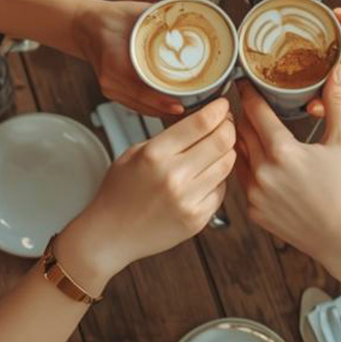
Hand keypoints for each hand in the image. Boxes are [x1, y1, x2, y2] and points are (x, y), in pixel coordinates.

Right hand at [64, 98, 235, 283]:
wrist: (111, 235)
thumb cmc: (119, 193)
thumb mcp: (134, 153)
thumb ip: (167, 137)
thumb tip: (201, 120)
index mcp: (155, 155)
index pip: (201, 123)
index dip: (219, 110)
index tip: (223, 105)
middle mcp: (174, 177)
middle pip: (222, 141)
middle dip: (229, 127)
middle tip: (227, 123)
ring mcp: (188, 200)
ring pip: (227, 164)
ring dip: (227, 151)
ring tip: (218, 147)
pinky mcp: (198, 219)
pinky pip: (221, 189)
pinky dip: (219, 178)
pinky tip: (207, 174)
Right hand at [69, 0, 184, 117]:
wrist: (86, 26)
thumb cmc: (110, 18)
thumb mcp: (137, 13)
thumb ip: (162, 19)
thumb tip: (190, 20)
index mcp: (115, 62)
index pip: (141, 88)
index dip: (162, 101)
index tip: (180, 106)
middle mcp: (110, 80)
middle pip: (144, 104)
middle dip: (169, 110)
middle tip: (194, 110)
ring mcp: (110, 89)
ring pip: (141, 108)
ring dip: (163, 112)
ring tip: (187, 112)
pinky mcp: (112, 92)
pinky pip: (135, 106)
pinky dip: (153, 109)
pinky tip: (169, 110)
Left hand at [236, 71, 340, 268]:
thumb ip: (336, 104)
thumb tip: (336, 71)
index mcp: (283, 151)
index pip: (254, 111)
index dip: (247, 93)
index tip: (242, 81)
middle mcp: (262, 172)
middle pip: (240, 131)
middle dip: (243, 115)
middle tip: (245, 102)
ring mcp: (254, 194)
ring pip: (237, 155)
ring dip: (241, 141)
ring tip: (247, 128)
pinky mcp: (252, 210)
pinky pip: (241, 180)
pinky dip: (247, 167)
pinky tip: (256, 160)